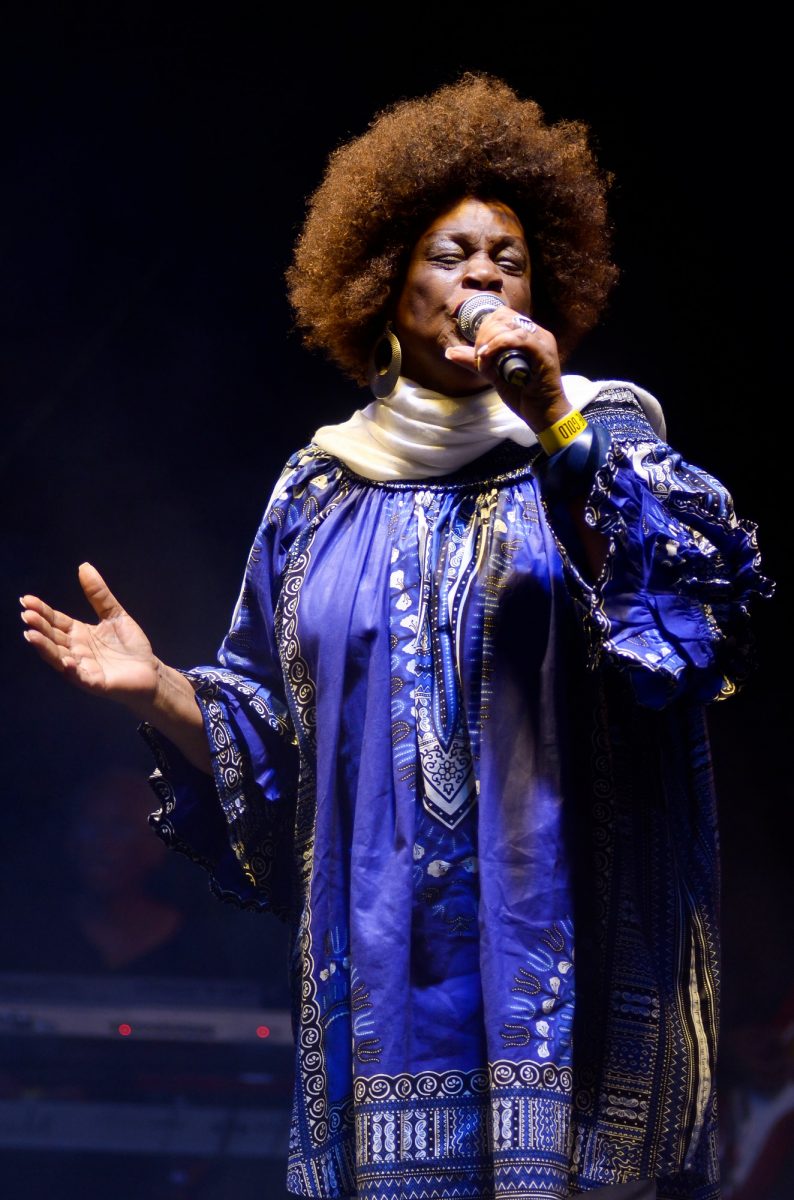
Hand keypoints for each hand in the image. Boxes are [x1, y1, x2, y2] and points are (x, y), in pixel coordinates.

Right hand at [21, 562, 159, 711]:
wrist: (150, 672)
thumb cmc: (130, 646)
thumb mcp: (114, 614)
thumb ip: (99, 594)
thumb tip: (84, 566)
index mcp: (78, 633)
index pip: (56, 621)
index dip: (42, 611)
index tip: (27, 600)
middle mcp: (76, 650)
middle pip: (53, 637)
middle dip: (39, 626)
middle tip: (26, 614)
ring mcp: (83, 667)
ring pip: (59, 657)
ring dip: (45, 647)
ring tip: (32, 635)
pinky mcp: (96, 682)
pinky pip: (80, 677)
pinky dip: (72, 670)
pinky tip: (65, 661)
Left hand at [445, 307, 570, 431]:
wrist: (544, 414)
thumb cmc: (523, 395)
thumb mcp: (495, 375)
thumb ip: (476, 362)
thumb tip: (450, 352)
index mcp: (526, 335)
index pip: (502, 316)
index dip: (484, 328)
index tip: (478, 350)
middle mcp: (536, 333)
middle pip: (504, 316)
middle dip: (484, 334)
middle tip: (480, 356)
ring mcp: (541, 341)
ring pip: (510, 325)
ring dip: (490, 340)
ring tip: (484, 359)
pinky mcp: (543, 352)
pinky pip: (519, 338)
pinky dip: (499, 345)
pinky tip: (488, 357)